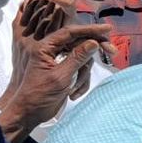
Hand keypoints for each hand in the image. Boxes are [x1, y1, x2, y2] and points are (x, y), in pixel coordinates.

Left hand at [0, 23, 111, 142]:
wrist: (29, 114)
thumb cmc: (37, 95)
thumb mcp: (60, 76)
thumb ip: (77, 57)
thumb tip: (93, 42)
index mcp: (45, 48)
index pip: (70, 32)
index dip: (90, 29)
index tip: (107, 28)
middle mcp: (51, 51)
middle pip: (79, 44)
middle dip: (92, 54)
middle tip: (112, 52)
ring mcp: (59, 61)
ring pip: (82, 59)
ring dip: (83, 75)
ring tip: (74, 89)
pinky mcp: (65, 72)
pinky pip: (81, 70)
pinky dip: (81, 82)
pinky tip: (73, 94)